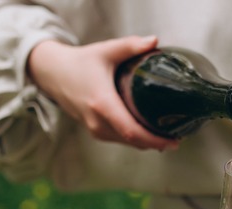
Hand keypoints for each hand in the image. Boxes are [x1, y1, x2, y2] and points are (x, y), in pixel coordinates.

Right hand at [27, 35, 178, 149]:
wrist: (53, 74)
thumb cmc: (81, 61)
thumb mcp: (106, 51)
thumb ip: (130, 46)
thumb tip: (155, 41)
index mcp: (102, 104)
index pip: (132, 131)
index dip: (155, 140)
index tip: (174, 141)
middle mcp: (98, 121)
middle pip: (133, 141)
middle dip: (157, 143)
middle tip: (178, 137)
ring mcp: (95, 129)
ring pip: (127, 143)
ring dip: (148, 143)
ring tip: (169, 136)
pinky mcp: (95, 131)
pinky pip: (120, 140)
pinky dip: (136, 139)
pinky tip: (150, 133)